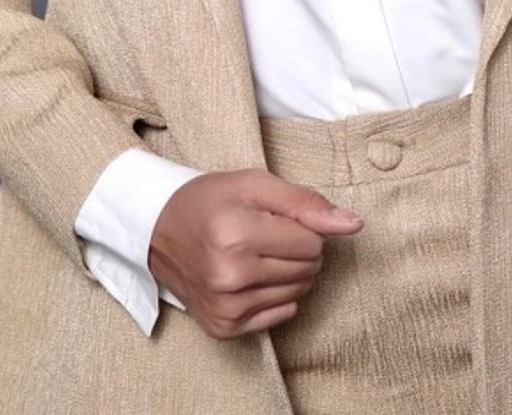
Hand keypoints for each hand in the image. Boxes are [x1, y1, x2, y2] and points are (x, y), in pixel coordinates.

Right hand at [148, 168, 362, 338]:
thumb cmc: (211, 200)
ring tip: (258, 252)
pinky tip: (253, 276)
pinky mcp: (224, 327)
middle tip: (267, 233)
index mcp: (236, 236)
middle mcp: (229, 277)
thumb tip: (353, 224)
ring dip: (289, 271)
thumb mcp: (255, 184)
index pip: (311, 243)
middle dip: (299, 248)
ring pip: (298, 292)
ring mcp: (225, 307)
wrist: (159, 230)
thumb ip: (306, 202)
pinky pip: (281, 314)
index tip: (276, 217)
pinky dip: (276, 294)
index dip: (302, 226)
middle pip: (307, 269)